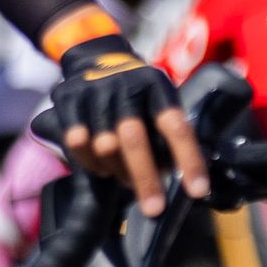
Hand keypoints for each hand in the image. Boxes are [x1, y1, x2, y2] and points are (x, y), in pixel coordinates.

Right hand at [50, 39, 205, 215]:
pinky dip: (89, 162)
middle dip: (145, 179)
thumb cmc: (137, 94)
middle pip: (134, 139)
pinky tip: (100, 167)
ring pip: (105, 146)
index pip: (176, 126)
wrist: (94, 57)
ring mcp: (94, 91)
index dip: (189, 160)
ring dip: (117, 171)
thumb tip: (187, 182)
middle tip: (154, 209)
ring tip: (125, 179)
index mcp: (157, 86)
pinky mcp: (68, 99)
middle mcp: (126, 86)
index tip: (197, 191)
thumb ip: (169, 134)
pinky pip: (77, 142)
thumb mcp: (160, 100)